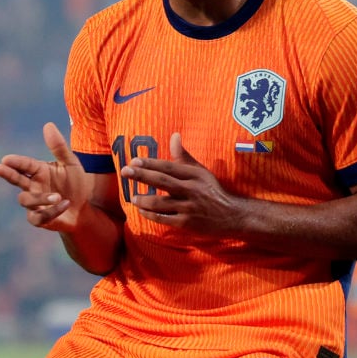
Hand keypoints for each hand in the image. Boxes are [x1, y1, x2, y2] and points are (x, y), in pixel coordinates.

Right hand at [0, 122, 92, 231]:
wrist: (84, 208)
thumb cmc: (76, 184)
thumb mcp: (71, 163)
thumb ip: (59, 147)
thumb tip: (48, 125)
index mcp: (39, 170)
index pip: (24, 164)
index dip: (15, 162)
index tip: (5, 159)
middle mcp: (33, 186)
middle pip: (16, 180)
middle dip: (7, 174)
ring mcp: (35, 203)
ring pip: (26, 200)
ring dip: (40, 198)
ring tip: (58, 195)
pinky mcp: (40, 219)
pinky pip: (38, 217)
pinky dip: (51, 211)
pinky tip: (64, 204)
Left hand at [121, 133, 247, 233]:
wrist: (232, 215)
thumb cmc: (212, 191)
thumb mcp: (201, 171)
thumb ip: (184, 156)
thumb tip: (174, 134)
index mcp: (194, 175)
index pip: (168, 166)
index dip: (150, 163)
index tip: (134, 160)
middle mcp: (191, 189)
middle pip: (162, 181)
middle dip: (142, 176)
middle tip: (125, 171)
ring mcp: (189, 207)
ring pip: (161, 202)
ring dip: (144, 199)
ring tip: (132, 197)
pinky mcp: (187, 223)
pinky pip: (164, 218)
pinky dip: (151, 215)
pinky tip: (141, 211)